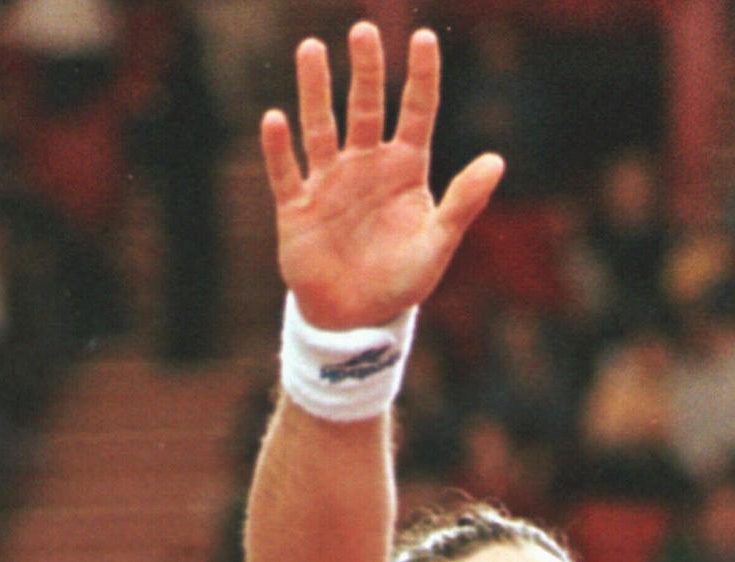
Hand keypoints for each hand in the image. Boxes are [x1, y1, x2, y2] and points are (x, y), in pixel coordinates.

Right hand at [260, 21, 504, 329]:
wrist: (355, 318)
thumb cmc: (401, 281)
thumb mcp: (438, 246)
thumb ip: (463, 204)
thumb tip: (497, 161)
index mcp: (405, 170)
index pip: (417, 112)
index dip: (420, 76)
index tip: (422, 37)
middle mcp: (366, 166)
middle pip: (366, 108)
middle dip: (365, 71)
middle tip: (363, 31)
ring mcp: (329, 184)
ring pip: (320, 129)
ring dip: (315, 92)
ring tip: (311, 50)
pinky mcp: (297, 209)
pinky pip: (286, 173)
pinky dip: (280, 150)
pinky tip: (276, 120)